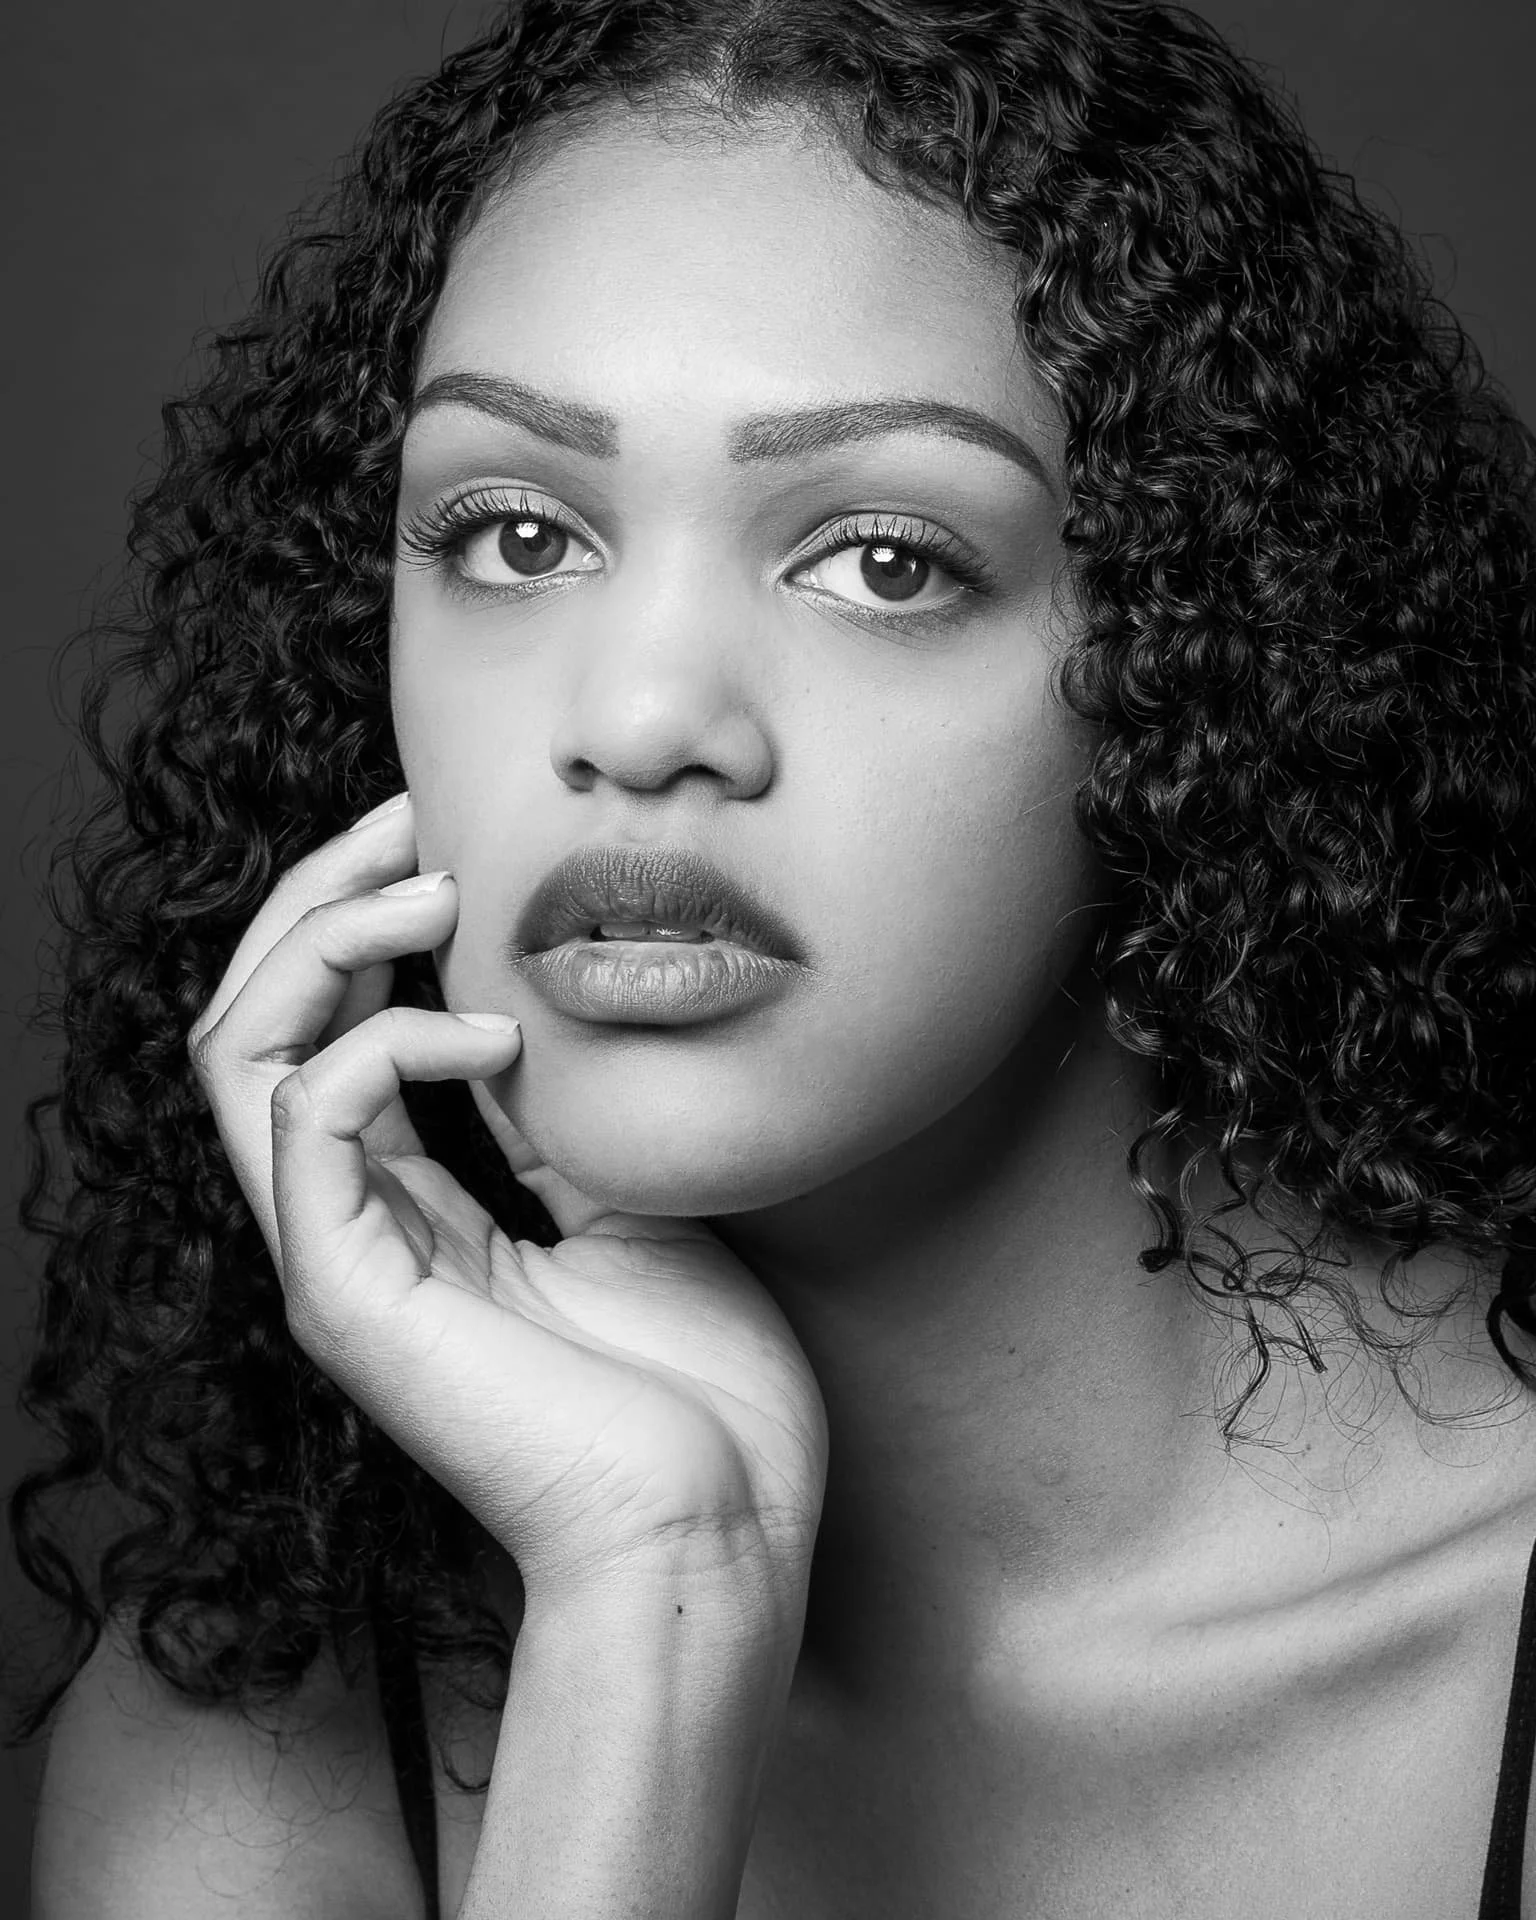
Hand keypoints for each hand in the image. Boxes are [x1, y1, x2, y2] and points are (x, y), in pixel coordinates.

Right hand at [187, 795, 826, 1609]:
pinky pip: (306, 1118)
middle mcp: (349, 1223)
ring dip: (324, 938)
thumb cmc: (692, 1383)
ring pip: (236, 1050)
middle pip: (254, 1017)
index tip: (452, 828)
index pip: (327, 1026)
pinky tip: (491, 1029)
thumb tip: (522, 993)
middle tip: (414, 815)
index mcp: (408, 1205)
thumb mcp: (624, 1195)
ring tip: (432, 884)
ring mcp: (336, 1259)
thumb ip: (550, 1106)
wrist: (715, 1527)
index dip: (368, 916)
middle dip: (323, 896)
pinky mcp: (347, 1296)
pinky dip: (386, 1040)